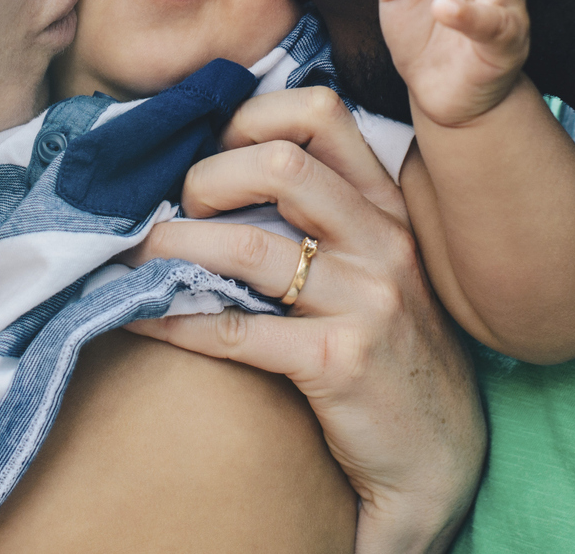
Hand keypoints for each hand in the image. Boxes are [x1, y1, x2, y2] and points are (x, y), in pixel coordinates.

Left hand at [120, 87, 484, 553]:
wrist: (440, 459)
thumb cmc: (393, 354)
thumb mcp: (379, 268)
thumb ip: (327, 216)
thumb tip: (223, 169)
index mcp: (388, 208)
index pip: (321, 114)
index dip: (250, 117)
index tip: (208, 148)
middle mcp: (383, 242)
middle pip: (280, 164)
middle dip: (206, 177)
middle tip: (173, 209)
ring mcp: (366, 302)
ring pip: (248, 246)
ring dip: (172, 247)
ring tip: (135, 257)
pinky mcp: (339, 365)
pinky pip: (235, 330)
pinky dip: (172, 317)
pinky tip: (138, 315)